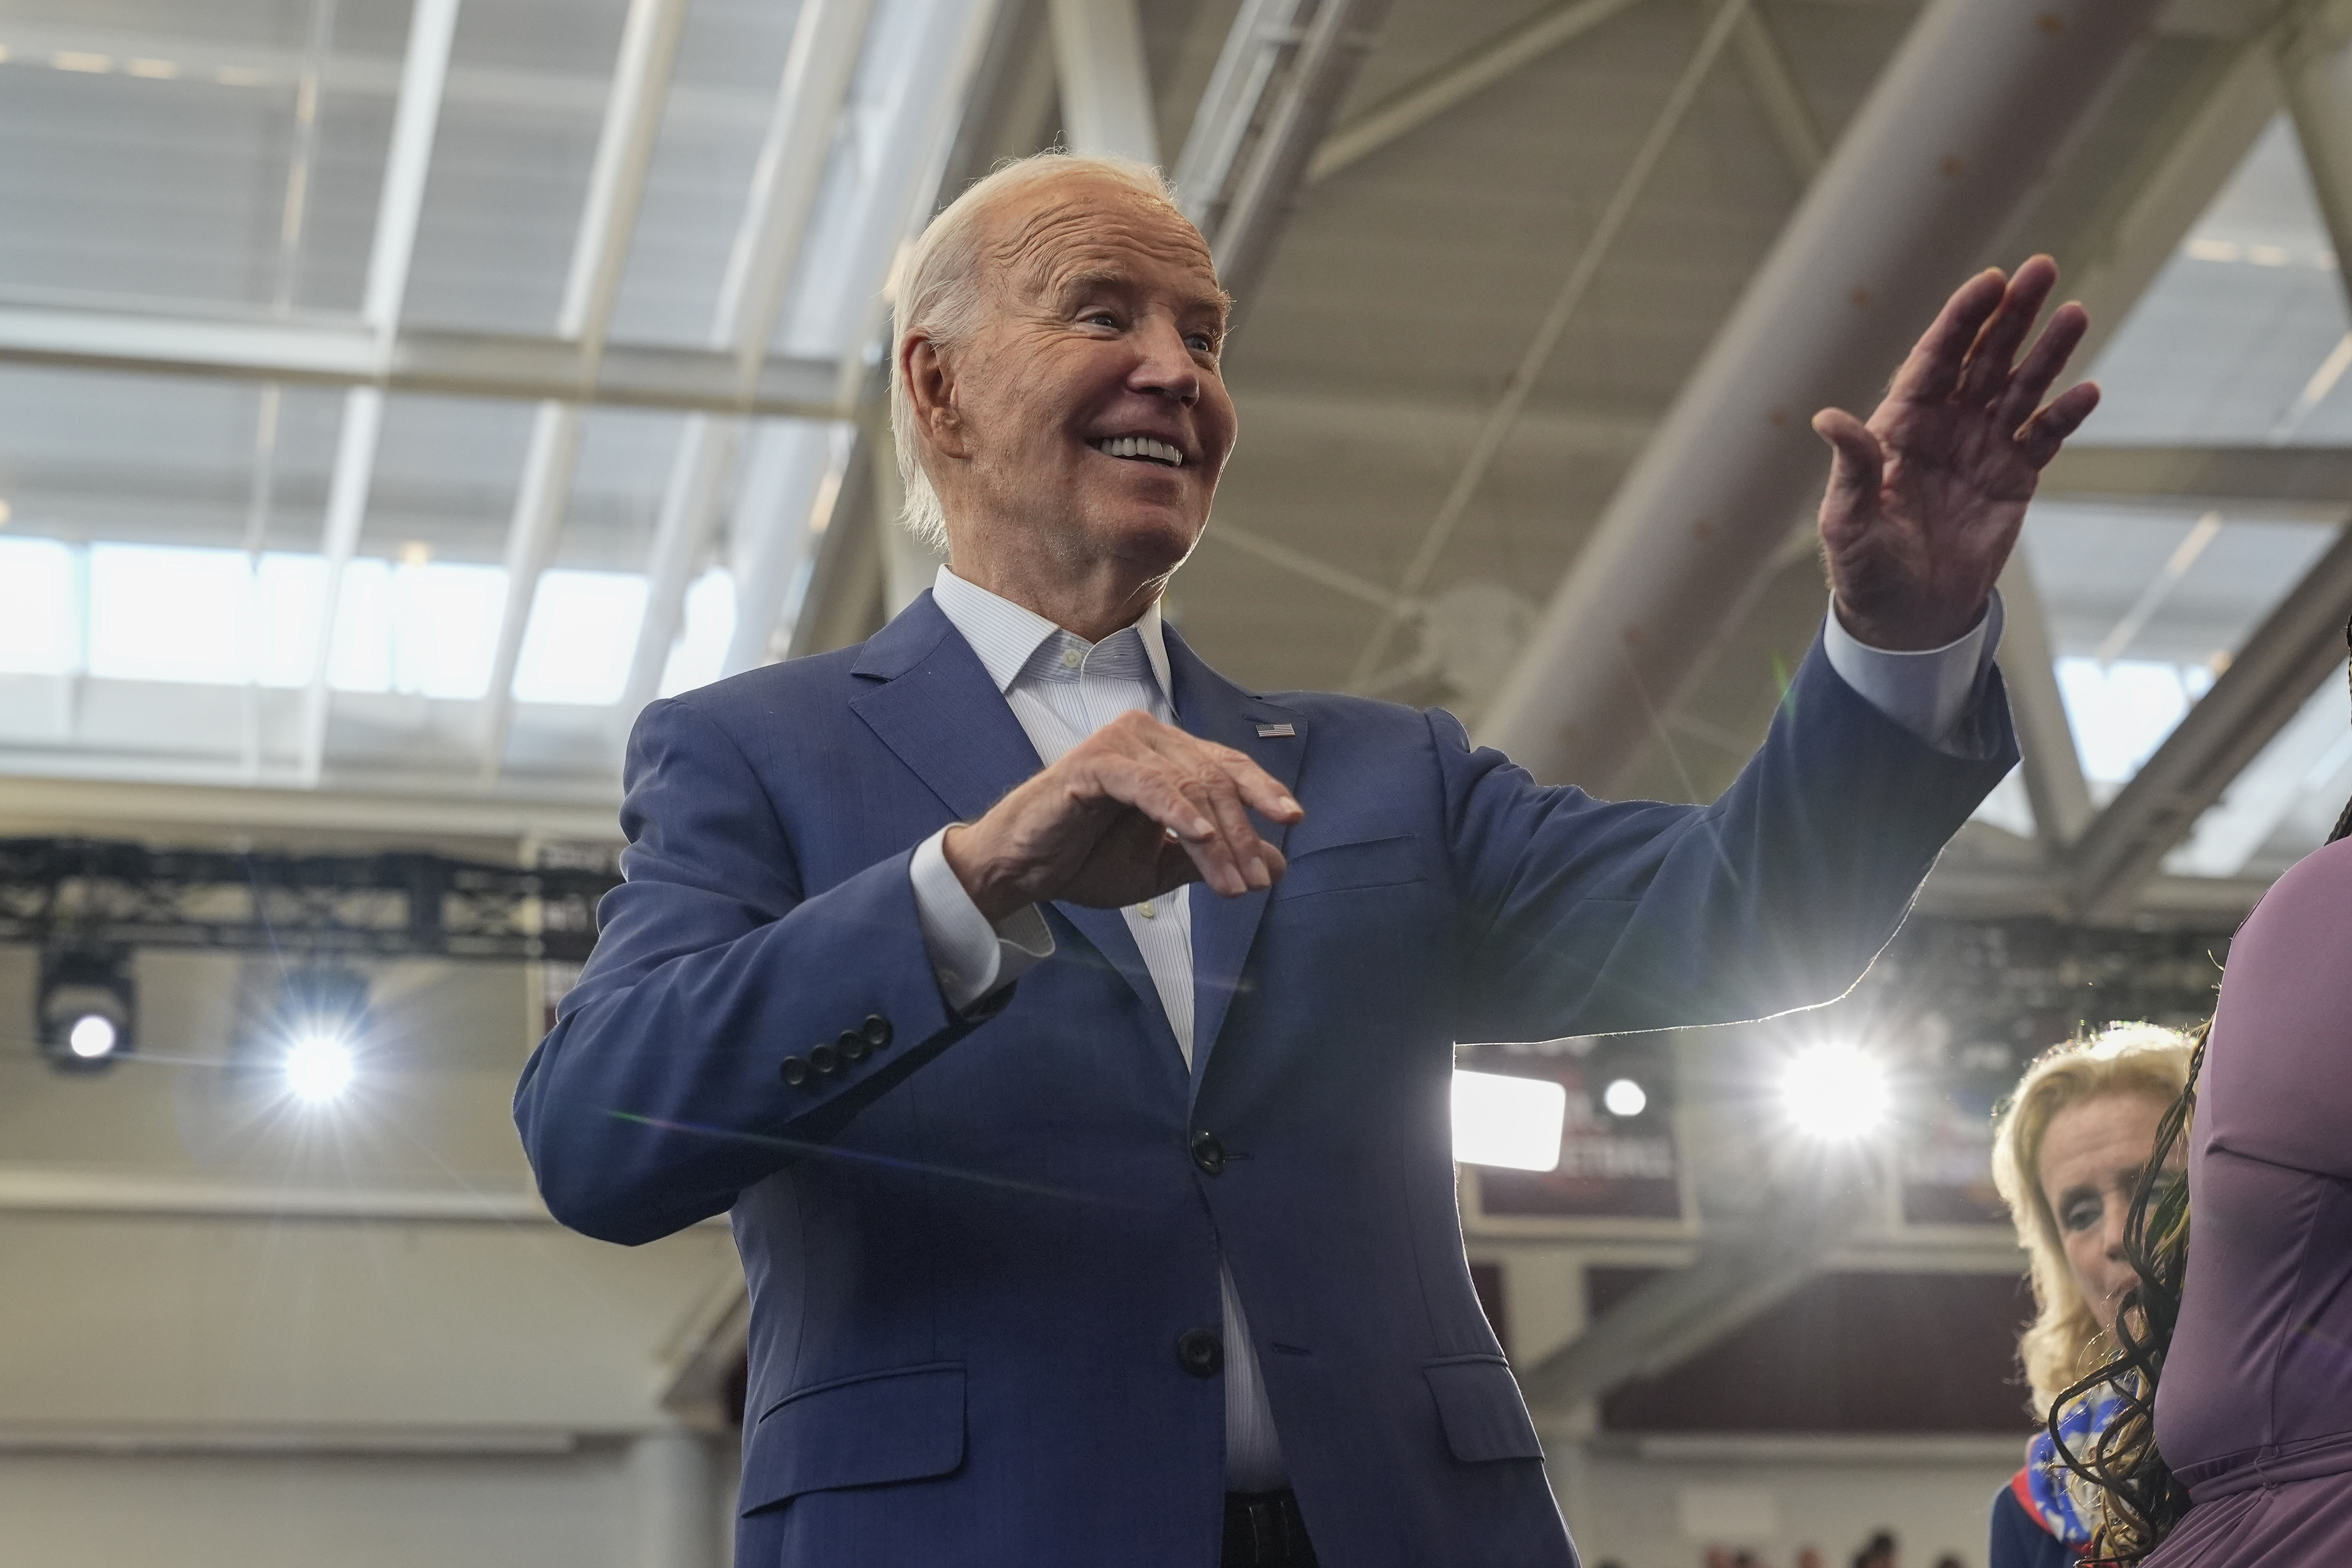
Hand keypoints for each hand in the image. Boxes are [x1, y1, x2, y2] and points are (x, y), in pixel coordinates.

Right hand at [942, 709, 1303, 920]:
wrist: (1023, 871)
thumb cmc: (1085, 860)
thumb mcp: (1162, 866)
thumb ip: (1213, 860)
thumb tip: (1277, 865)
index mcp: (1166, 755)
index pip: (1227, 766)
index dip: (1263, 790)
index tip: (1292, 820)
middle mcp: (1149, 738)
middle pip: (1215, 779)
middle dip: (1242, 835)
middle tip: (1254, 882)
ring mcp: (1122, 745)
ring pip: (1188, 787)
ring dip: (1217, 840)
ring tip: (1231, 883)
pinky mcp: (1095, 762)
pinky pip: (1148, 784)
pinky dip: (1177, 811)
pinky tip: (1199, 837)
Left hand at [1813, 256, 2100, 649]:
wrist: (1906, 617)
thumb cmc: (1864, 567)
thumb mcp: (1846, 522)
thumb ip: (1849, 469)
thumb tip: (1827, 418)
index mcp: (1900, 425)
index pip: (1934, 359)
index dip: (1961, 320)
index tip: (1990, 281)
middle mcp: (1946, 426)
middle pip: (1983, 358)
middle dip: (2011, 315)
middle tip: (2042, 269)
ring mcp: (1984, 448)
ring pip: (2020, 388)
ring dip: (2048, 352)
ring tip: (2075, 312)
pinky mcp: (2015, 479)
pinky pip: (2044, 438)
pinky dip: (2066, 415)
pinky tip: (2088, 391)